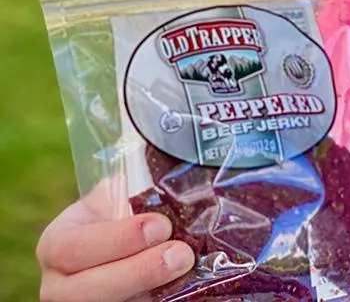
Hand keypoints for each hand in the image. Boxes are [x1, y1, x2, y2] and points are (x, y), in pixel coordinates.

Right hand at [36, 179, 194, 301]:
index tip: (160, 226)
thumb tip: (168, 167)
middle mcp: (59, 284)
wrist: (119, 242)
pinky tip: (180, 286)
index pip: (73, 248)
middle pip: (86, 291)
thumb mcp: (117, 196)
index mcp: (57, 244)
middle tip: (181, 254)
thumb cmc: (122, 214)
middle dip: (139, 272)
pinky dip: (156, 300)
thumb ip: (132, 188)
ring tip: (185, 269)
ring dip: (148, 291)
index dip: (118, 239)